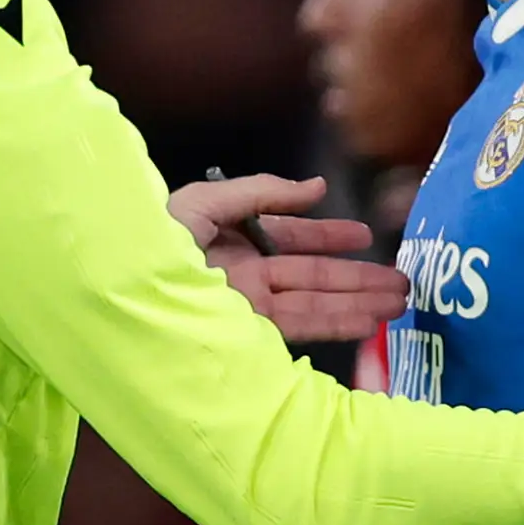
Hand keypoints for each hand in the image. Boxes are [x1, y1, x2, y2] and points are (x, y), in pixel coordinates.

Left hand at [171, 173, 412, 344]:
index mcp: (231, 242)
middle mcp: (245, 276)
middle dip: (357, 277)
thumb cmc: (153, 241)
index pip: (289, 240)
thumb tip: (316, 187)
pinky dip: (337, 324)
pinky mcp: (248, 336)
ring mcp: (248, 309)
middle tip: (403, 280)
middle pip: (311, 276)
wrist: (120, 293)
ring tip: (400, 303)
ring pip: (315, 303)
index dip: (327, 235)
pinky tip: (369, 322)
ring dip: (358, 302)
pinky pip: (301, 328)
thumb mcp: (204, 202)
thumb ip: (260, 193)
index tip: (365, 236)